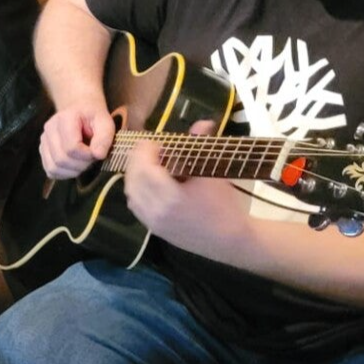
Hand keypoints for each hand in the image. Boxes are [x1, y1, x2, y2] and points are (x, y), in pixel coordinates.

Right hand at [39, 104, 115, 178]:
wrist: (80, 111)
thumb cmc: (93, 117)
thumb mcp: (105, 122)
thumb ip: (104, 137)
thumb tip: (98, 155)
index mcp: (64, 118)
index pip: (71, 147)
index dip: (87, 156)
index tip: (97, 153)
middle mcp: (49, 128)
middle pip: (61, 159)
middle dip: (81, 165)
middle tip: (91, 159)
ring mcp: (44, 140)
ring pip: (54, 167)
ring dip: (72, 171)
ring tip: (83, 163)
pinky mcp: (43, 150)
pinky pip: (50, 170)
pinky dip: (64, 174)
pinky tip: (74, 166)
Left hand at [121, 119, 237, 250]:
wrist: (232, 241)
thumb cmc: (225, 205)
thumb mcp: (213, 173)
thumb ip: (202, 146)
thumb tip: (202, 122)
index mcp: (171, 197)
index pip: (144, 167)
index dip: (145, 150)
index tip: (155, 142)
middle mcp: (156, 211)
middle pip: (133, 179)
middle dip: (138, 160)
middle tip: (150, 150)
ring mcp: (152, 223)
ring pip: (131, 194)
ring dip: (135, 175)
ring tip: (150, 165)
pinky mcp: (153, 230)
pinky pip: (136, 206)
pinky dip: (137, 191)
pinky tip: (150, 183)